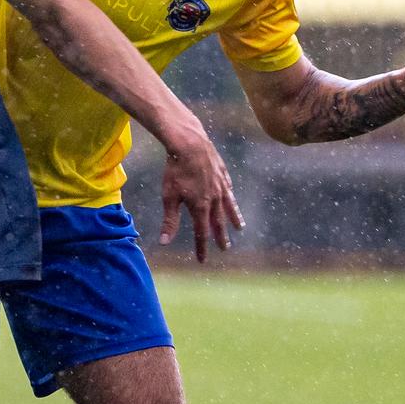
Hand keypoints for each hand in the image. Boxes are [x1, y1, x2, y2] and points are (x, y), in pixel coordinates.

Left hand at [157, 127, 242, 262]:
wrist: (189, 143)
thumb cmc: (176, 170)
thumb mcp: (170, 196)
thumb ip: (170, 221)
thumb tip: (165, 242)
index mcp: (201, 207)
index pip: (202, 233)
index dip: (202, 247)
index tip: (202, 260)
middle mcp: (214, 198)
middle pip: (218, 222)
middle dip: (221, 237)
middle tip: (225, 248)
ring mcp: (221, 185)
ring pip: (229, 206)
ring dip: (233, 218)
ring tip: (239, 227)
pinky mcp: (223, 173)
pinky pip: (229, 189)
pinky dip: (231, 198)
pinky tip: (231, 199)